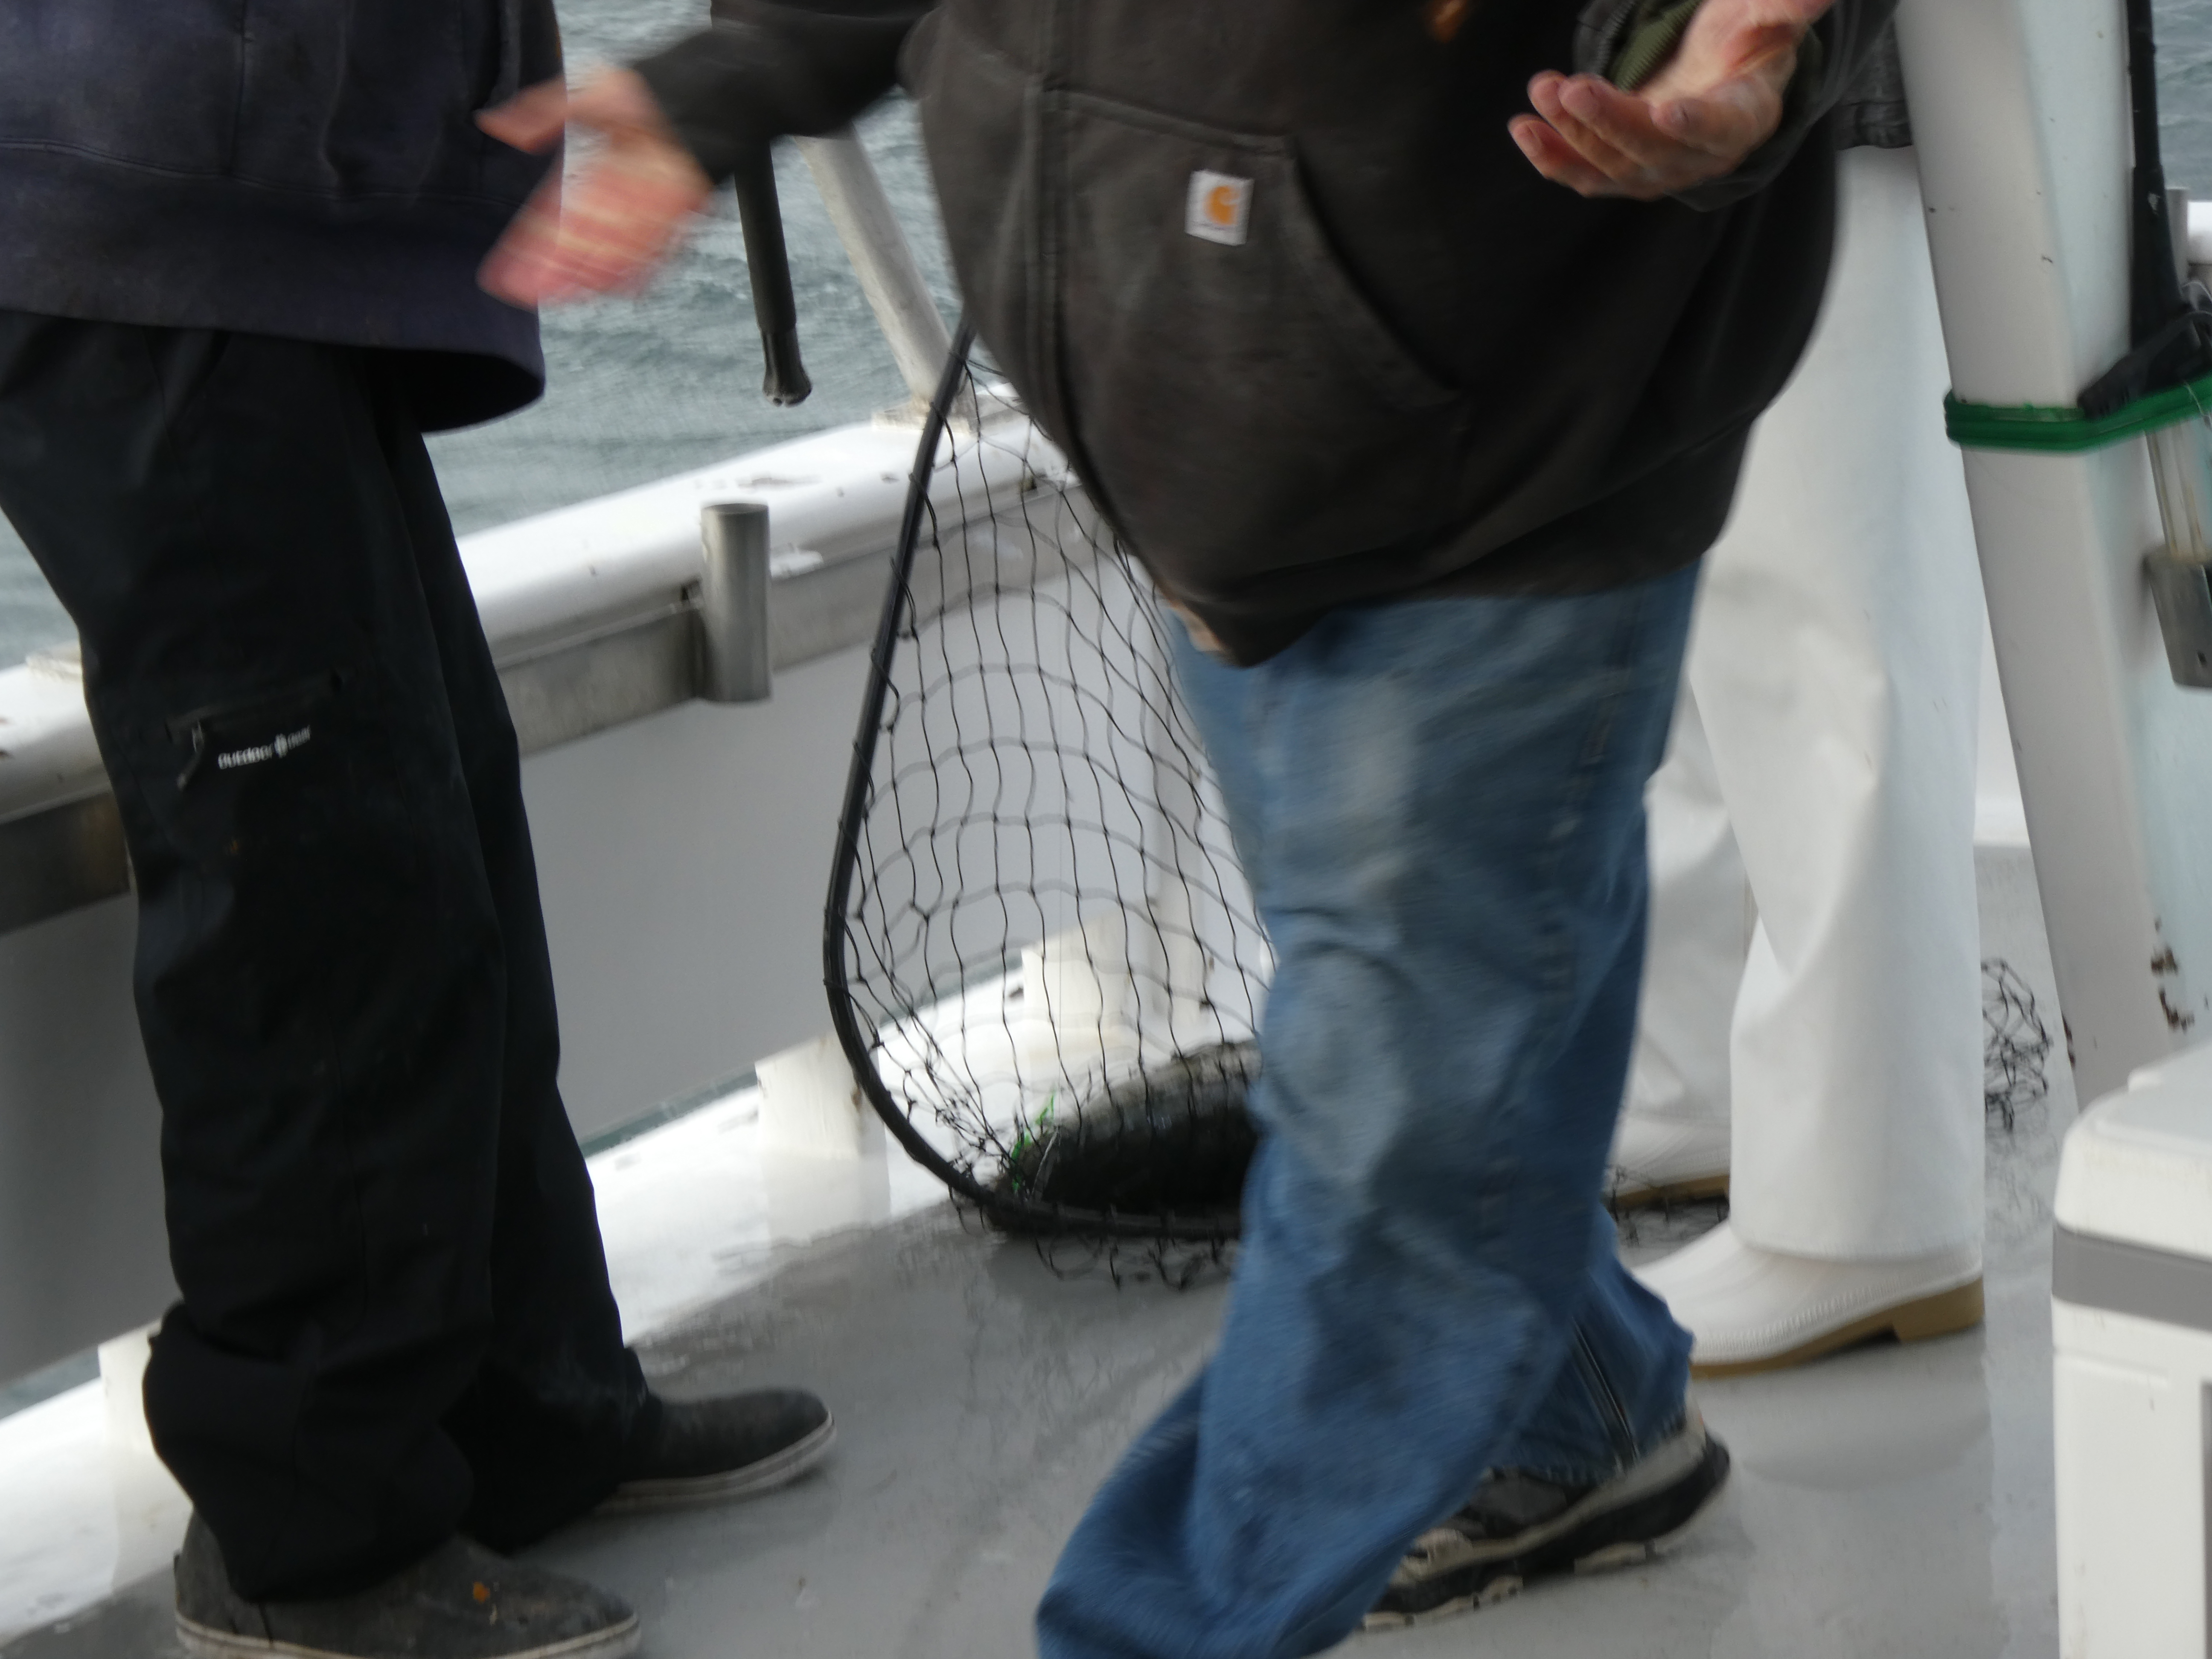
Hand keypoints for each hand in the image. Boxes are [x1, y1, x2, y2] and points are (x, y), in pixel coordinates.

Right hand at [478, 69, 712, 305]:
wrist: (700, 100)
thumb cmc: (646, 95)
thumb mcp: (586, 96)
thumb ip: (541, 113)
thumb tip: (494, 124)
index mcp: (593, 179)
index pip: (553, 218)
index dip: (530, 244)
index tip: (505, 269)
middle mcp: (615, 203)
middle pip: (576, 244)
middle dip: (550, 268)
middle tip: (522, 290)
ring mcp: (645, 215)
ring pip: (607, 255)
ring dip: (584, 276)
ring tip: (558, 294)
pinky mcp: (675, 221)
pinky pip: (651, 254)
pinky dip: (632, 270)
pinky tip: (610, 288)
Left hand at [1511, 0, 1833, 199]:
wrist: (1717, 76)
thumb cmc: (1746, 39)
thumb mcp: (1767, 15)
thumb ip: (1787, 7)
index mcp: (1743, 116)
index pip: (1720, 127)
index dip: (1695, 125)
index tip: (1667, 111)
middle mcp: (1699, 156)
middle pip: (1653, 150)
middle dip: (1610, 121)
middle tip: (1573, 88)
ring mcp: (1658, 171)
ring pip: (1612, 164)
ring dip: (1571, 133)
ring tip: (1542, 89)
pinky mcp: (1622, 172)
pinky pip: (1583, 174)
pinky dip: (1551, 157)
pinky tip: (1523, 129)